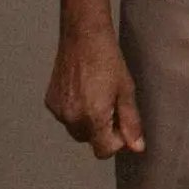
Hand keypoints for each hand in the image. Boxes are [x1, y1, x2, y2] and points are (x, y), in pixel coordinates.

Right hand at [46, 31, 146, 156]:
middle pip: (90, 140)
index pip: (103, 151)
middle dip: (102, 130)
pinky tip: (83, 90)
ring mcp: (58, 111)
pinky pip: (66, 117)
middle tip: (110, 104)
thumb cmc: (108, 60)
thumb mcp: (126, 91)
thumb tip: (137, 147)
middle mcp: (71, 118)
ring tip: (96, 94)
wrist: (83, 36)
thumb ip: (131, 122)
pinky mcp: (51, 102)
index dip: (116, 141)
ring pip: (77, 129)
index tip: (121, 122)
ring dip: (88, 121)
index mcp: (92, 117)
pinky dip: (75, 111)